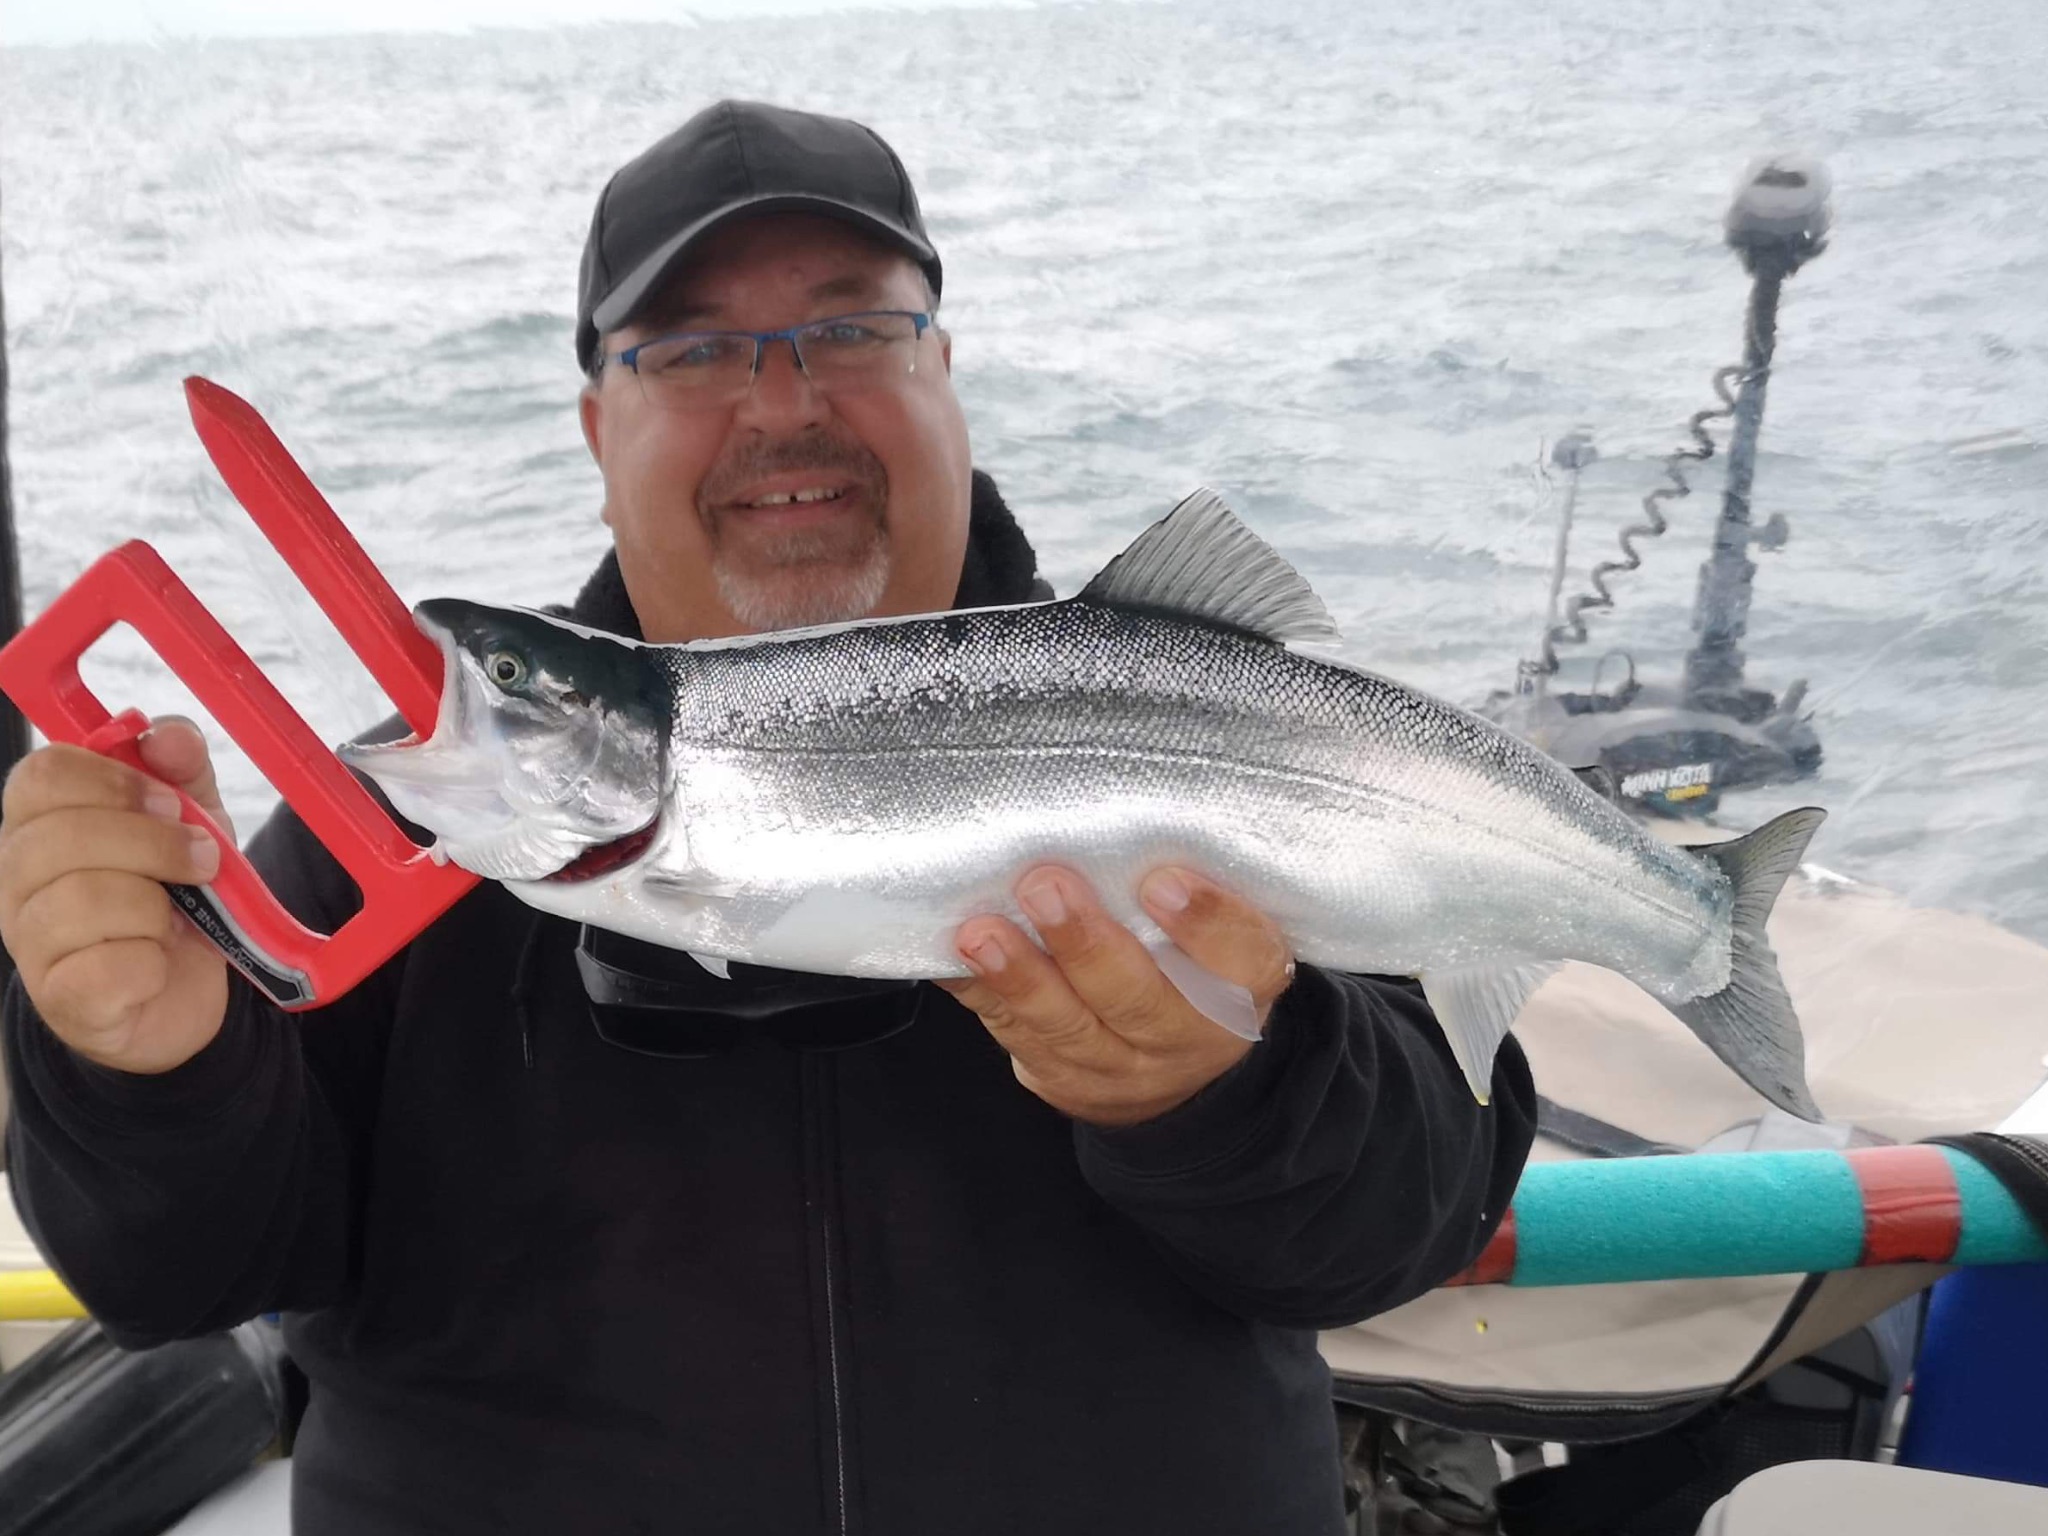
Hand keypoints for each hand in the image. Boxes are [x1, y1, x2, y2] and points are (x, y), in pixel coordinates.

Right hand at [0, 719, 235, 1073]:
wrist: (183, 994)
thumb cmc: (175, 895)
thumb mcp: (190, 821)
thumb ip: (182, 770)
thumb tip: (167, 734)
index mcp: (43, 822)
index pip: (41, 776)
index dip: (113, 780)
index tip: (171, 801)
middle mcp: (19, 879)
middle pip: (59, 836)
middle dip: (151, 843)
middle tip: (202, 860)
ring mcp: (31, 941)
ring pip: (79, 900)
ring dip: (154, 905)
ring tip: (178, 917)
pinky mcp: (62, 999)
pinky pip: (102, 968)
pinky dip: (150, 962)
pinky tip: (159, 961)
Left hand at [937, 865, 1295, 1127]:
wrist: (1174, 1068)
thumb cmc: (1196, 965)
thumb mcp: (1225, 934)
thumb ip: (1195, 882)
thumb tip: (1126, 806)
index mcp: (1243, 986)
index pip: (1240, 954)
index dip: (1206, 921)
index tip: (1162, 881)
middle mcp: (1187, 1037)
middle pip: (1138, 998)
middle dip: (1086, 943)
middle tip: (1046, 886)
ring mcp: (1121, 1068)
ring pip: (1068, 1027)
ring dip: (1020, 976)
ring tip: (982, 932)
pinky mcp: (1062, 1078)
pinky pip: (1015, 1036)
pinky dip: (981, 992)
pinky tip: (955, 958)